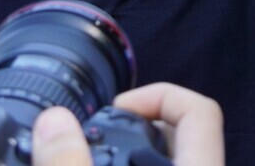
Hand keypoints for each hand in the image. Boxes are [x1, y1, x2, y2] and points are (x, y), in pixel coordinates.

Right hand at [32, 83, 222, 165]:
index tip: (116, 109)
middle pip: (182, 133)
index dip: (157, 95)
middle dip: (135, 127)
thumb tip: (54, 122)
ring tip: (90, 157)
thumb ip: (71, 165)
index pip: (200, 111)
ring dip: (130, 157)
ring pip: (169, 161)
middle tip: (95, 136)